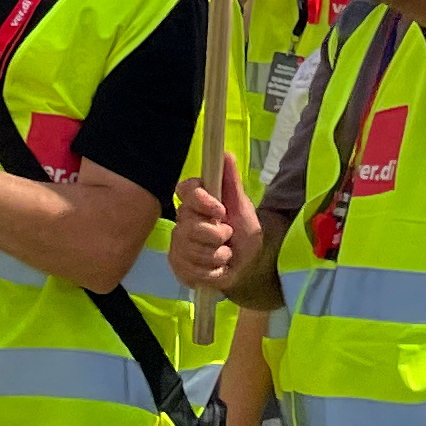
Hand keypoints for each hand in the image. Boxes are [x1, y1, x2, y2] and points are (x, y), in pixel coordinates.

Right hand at [170, 158, 259, 298]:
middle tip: (228, 237)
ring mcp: (178, 243)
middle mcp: (182, 220)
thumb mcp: (242, 207)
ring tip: (225, 254)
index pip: (185, 190)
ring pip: (192, 250)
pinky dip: (213, 273)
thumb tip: (226, 153)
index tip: (221, 210)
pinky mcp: (178, 265)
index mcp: (196, 200)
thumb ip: (232, 182)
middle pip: (190, 226)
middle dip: (217, 236)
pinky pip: (193, 271)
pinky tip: (218, 268)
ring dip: (218, 256)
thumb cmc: (243, 232)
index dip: (202, 201)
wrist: (247, 264)